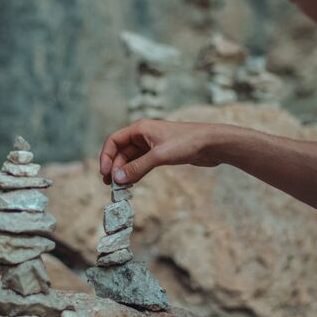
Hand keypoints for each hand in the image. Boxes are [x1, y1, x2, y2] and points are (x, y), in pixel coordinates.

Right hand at [98, 120, 225, 185]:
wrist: (212, 144)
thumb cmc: (187, 142)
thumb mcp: (159, 155)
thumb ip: (137, 168)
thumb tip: (118, 179)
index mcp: (140, 128)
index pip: (114, 141)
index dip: (106, 157)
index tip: (105, 173)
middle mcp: (143, 135)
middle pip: (121, 151)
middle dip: (115, 167)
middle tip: (112, 185)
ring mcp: (152, 144)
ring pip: (131, 158)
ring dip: (125, 171)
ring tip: (120, 187)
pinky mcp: (161, 153)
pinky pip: (142, 163)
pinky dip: (136, 172)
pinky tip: (132, 182)